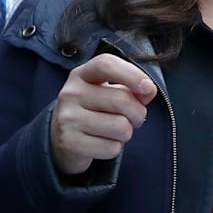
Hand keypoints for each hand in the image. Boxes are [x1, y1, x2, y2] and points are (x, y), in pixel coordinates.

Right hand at [50, 54, 156, 175]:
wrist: (62, 136)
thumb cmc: (95, 110)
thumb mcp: (110, 92)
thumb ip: (133, 88)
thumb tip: (149, 90)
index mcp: (82, 75)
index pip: (106, 65)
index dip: (132, 74)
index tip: (148, 87)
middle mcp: (70, 93)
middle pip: (122, 100)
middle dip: (138, 114)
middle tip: (132, 119)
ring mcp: (67, 119)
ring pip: (121, 127)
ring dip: (127, 133)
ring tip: (114, 131)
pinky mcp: (69, 143)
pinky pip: (112, 148)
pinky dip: (115, 148)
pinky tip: (103, 142)